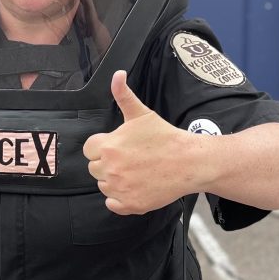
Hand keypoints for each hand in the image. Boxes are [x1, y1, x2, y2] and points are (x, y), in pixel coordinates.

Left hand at [83, 70, 199, 214]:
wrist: (189, 162)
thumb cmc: (164, 137)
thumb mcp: (141, 114)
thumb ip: (123, 95)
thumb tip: (117, 74)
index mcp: (108, 146)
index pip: (89, 150)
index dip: (103, 147)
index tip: (119, 146)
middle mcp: (110, 169)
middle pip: (94, 168)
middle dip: (108, 163)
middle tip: (130, 159)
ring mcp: (119, 189)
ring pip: (104, 186)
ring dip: (114, 180)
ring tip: (135, 171)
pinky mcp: (130, 205)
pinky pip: (112, 204)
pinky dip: (120, 199)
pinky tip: (135, 187)